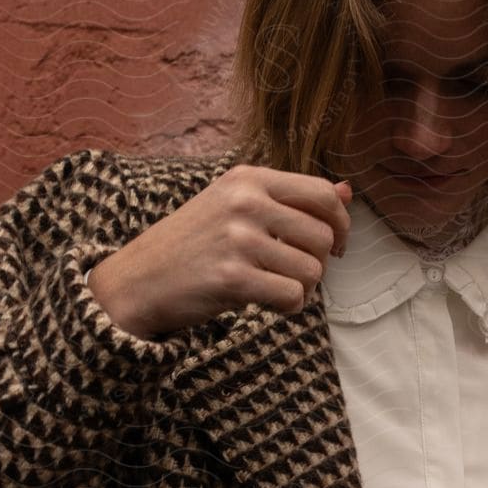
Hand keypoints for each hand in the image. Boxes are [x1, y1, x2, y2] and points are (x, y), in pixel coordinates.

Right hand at [87, 164, 353, 336]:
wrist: (138, 280)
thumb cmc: (194, 244)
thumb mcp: (237, 206)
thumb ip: (293, 199)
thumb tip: (349, 191)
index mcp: (248, 179)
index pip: (322, 194)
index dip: (340, 224)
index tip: (333, 247)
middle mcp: (244, 202)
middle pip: (323, 237)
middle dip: (318, 264)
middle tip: (292, 274)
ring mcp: (238, 239)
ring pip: (312, 271)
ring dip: (302, 289)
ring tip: (274, 288)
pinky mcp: (232, 277)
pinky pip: (293, 297)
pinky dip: (288, 308)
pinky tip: (266, 304)